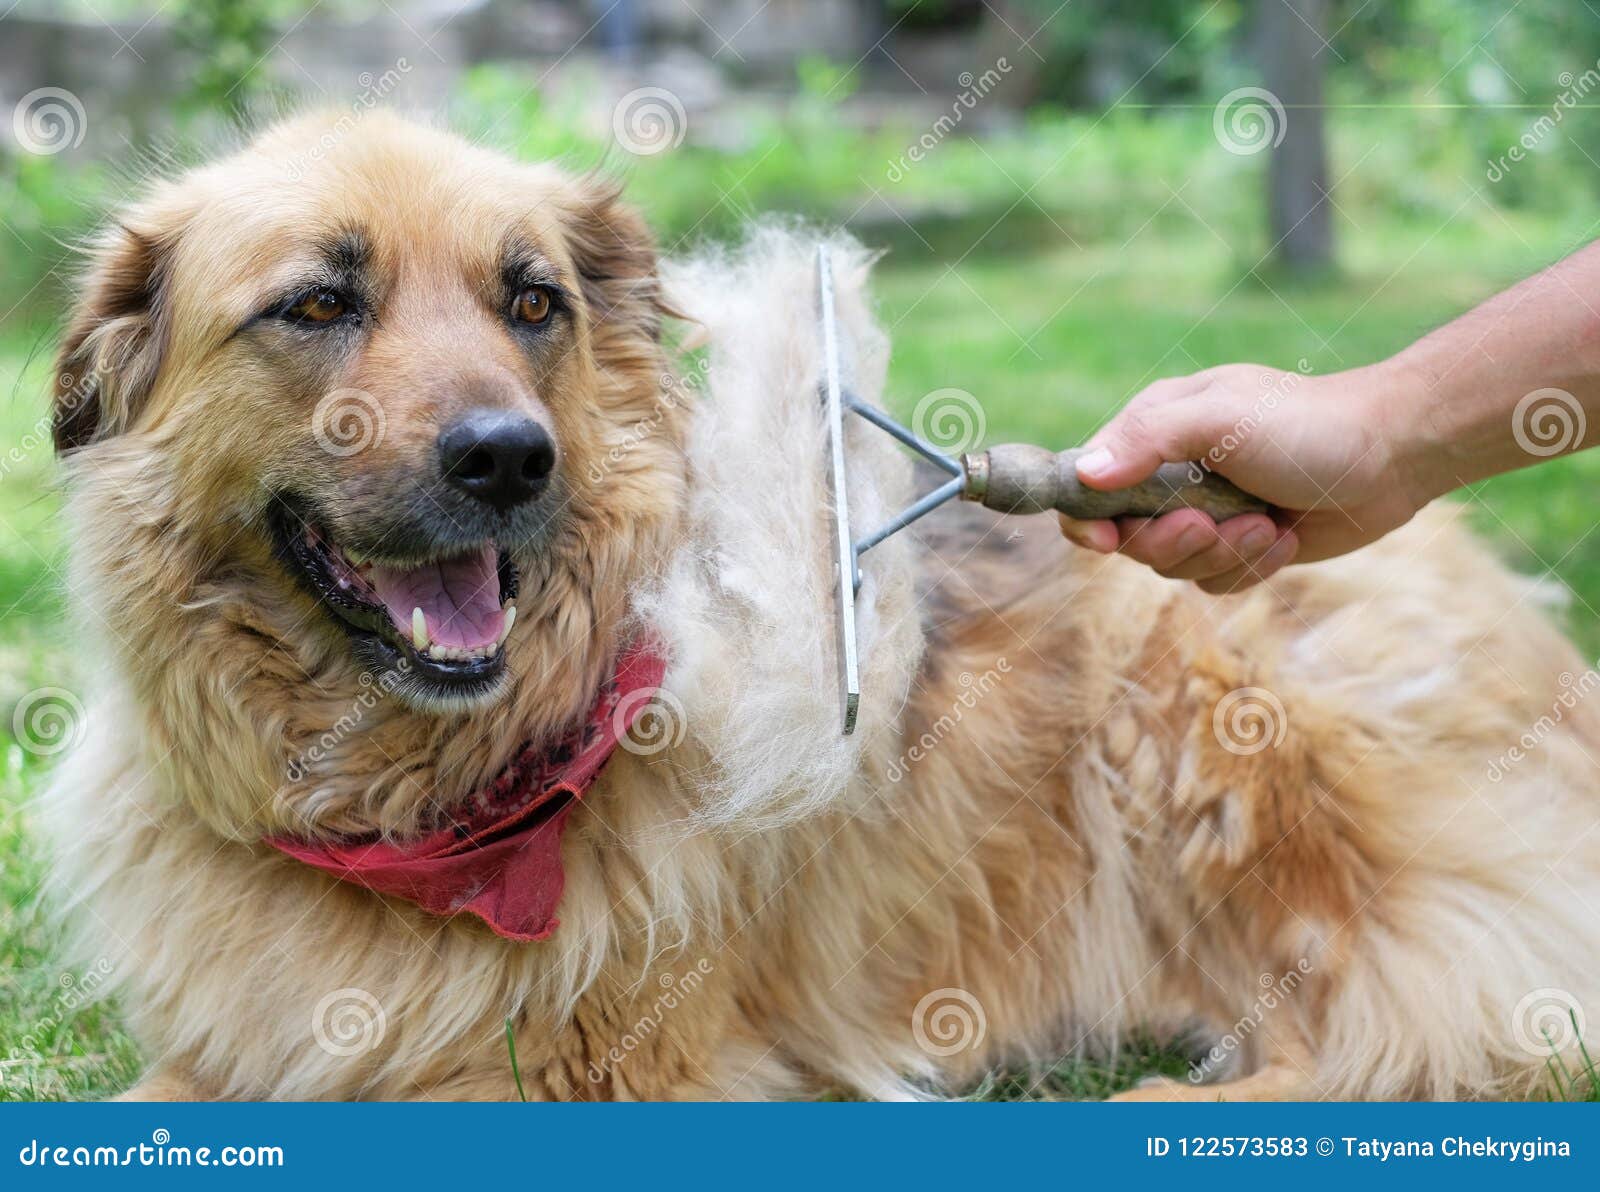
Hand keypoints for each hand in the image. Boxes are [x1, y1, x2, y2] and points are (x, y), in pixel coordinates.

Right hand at [1060, 362, 1428, 592]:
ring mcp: (1207, 512)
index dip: (1086, 517)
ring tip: (1266, 524)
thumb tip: (1085, 474)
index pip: (1088, 482)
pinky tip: (1285, 535)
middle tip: (1211, 524)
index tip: (1108, 539)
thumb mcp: (1223, 417)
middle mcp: (1173, 474)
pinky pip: (1217, 581)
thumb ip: (1150, 439)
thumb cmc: (1308, 422)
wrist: (1393, 454)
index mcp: (1156, 430)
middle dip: (1171, 541)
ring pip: (1173, 566)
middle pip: (1129, 538)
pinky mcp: (1242, 546)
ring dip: (1221, 555)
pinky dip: (1252, 567)